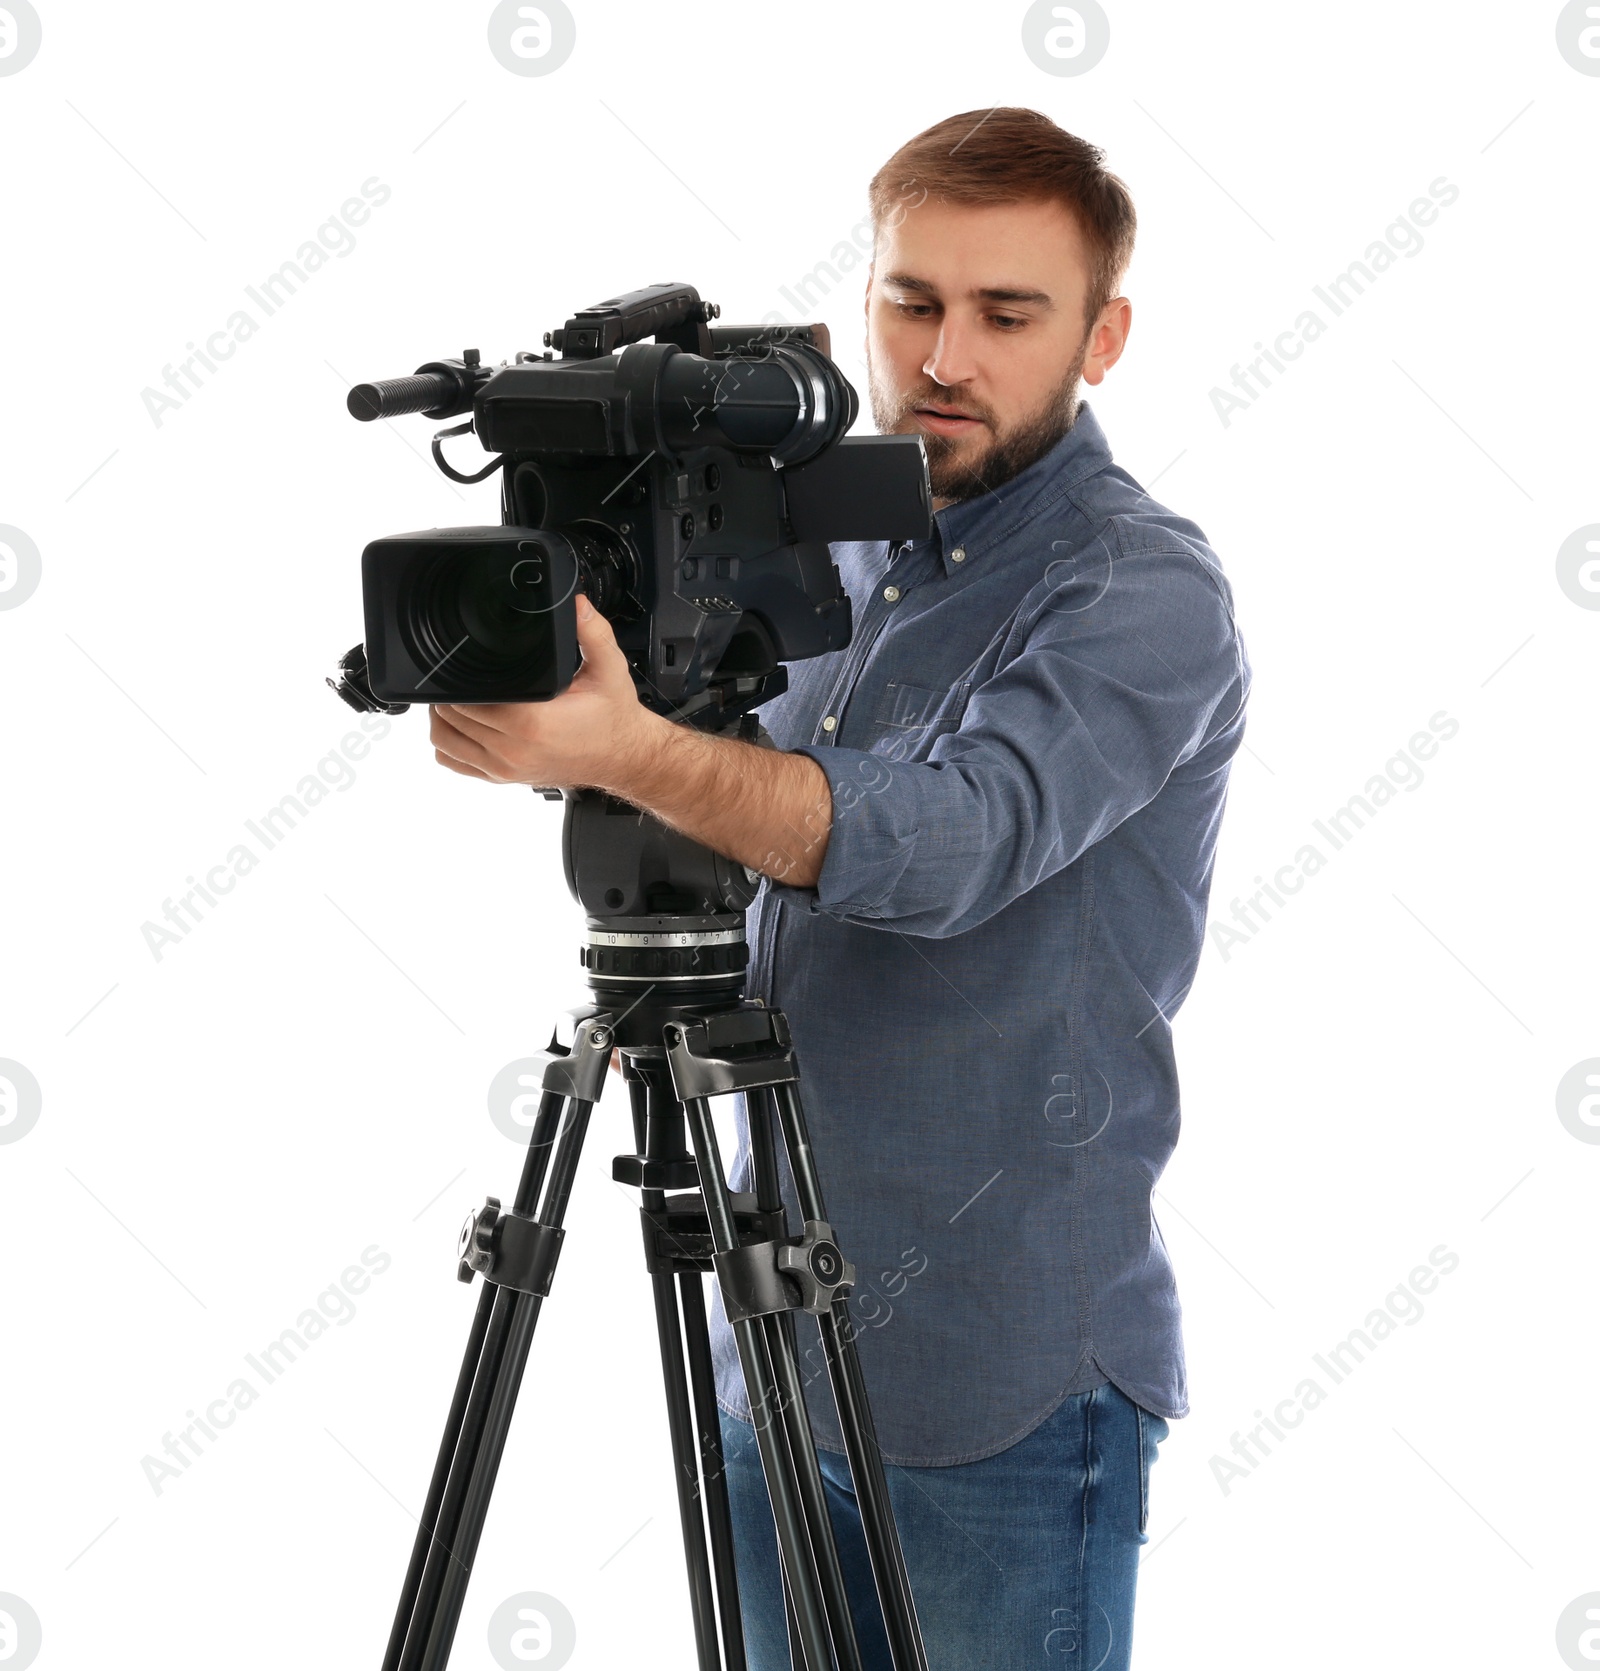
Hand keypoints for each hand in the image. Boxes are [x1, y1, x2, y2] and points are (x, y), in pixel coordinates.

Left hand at [429, 595, 663, 791]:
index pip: (470, 698)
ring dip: (444, 716)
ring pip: (444, 739)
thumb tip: (574, 604)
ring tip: (460, 696)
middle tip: (464, 673)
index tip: (466, 661)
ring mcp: (505, 768)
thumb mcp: (609, 668)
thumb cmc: (613, 718)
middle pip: (452, 715)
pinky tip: (462, 724)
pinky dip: (449, 743)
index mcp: (533, 722)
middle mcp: (513, 749)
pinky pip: (454, 762)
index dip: (460, 677)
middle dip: (452, 691)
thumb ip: (592, 632)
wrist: (624, 757)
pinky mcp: (503, 778)